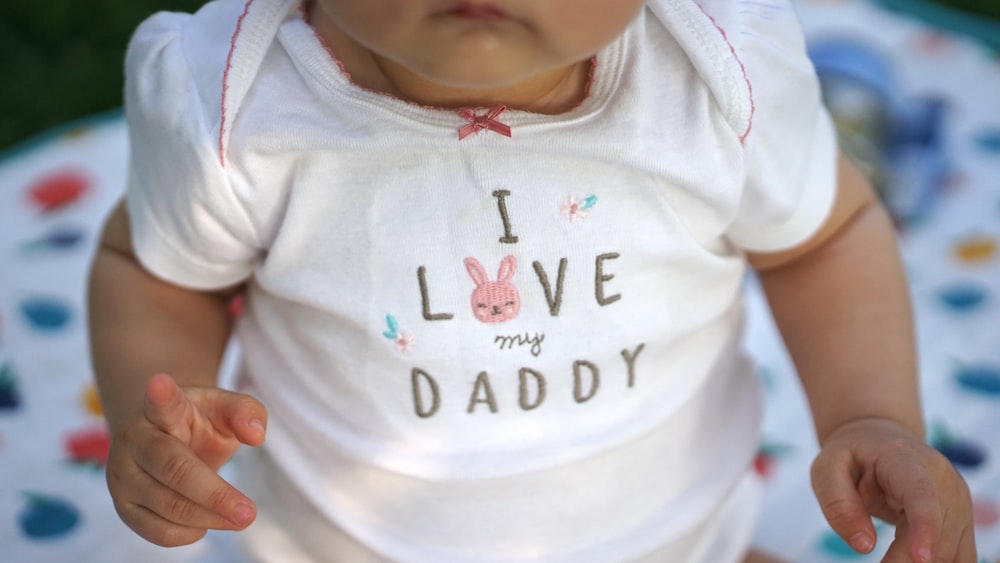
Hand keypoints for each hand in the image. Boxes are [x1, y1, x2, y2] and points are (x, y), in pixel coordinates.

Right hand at [105, 373, 267, 545]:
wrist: (158, 438)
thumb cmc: (197, 421)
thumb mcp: (223, 407)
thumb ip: (246, 412)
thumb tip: (257, 436)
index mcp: (160, 409)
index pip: (162, 402)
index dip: (162, 395)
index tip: (159, 382)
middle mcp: (135, 441)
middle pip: (174, 470)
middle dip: (214, 495)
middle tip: (249, 513)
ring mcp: (123, 476)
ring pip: (168, 506)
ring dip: (209, 517)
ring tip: (241, 517)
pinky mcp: (124, 507)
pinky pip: (158, 531)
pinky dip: (189, 533)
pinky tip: (208, 521)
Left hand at [811, 417, 975, 561]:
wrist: (880, 442)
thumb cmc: (852, 457)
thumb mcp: (827, 469)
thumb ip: (838, 504)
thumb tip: (864, 546)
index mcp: (905, 460)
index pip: (922, 494)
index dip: (925, 527)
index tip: (921, 558)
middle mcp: (943, 480)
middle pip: (938, 534)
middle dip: (907, 561)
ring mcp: (959, 502)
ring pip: (952, 551)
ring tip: (887, 561)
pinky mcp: (963, 522)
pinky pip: (960, 556)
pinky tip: (909, 561)